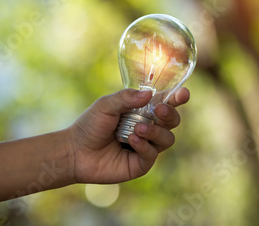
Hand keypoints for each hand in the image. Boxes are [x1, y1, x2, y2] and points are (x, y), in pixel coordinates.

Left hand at [67, 88, 189, 183]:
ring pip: (167, 138)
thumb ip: (126, 98)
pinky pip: (152, 154)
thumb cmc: (90, 125)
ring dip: (155, 132)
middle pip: (173, 121)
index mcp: (143, 111)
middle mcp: (149, 127)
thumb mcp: (106, 105)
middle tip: (159, 111)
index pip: (166, 102)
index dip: (177, 98)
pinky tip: (131, 141)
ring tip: (137, 129)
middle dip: (170, 114)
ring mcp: (147, 146)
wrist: (75, 152)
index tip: (183, 94)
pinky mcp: (141, 164)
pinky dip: (144, 146)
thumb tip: (149, 94)